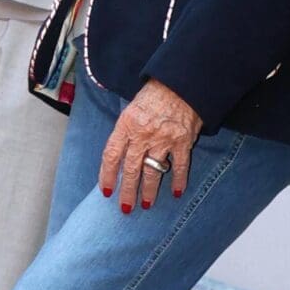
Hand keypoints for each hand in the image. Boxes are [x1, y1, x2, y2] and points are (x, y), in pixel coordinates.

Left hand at [100, 81, 203, 213]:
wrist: (181, 82)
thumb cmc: (154, 95)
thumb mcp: (131, 109)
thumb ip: (125, 132)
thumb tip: (118, 158)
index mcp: (126, 124)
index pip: (112, 155)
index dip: (107, 175)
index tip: (106, 190)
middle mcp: (143, 134)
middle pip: (131, 169)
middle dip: (127, 191)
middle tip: (125, 207)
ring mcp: (164, 139)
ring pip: (153, 172)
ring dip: (150, 191)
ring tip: (147, 204)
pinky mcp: (183, 141)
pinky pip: (180, 166)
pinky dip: (178, 181)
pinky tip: (176, 192)